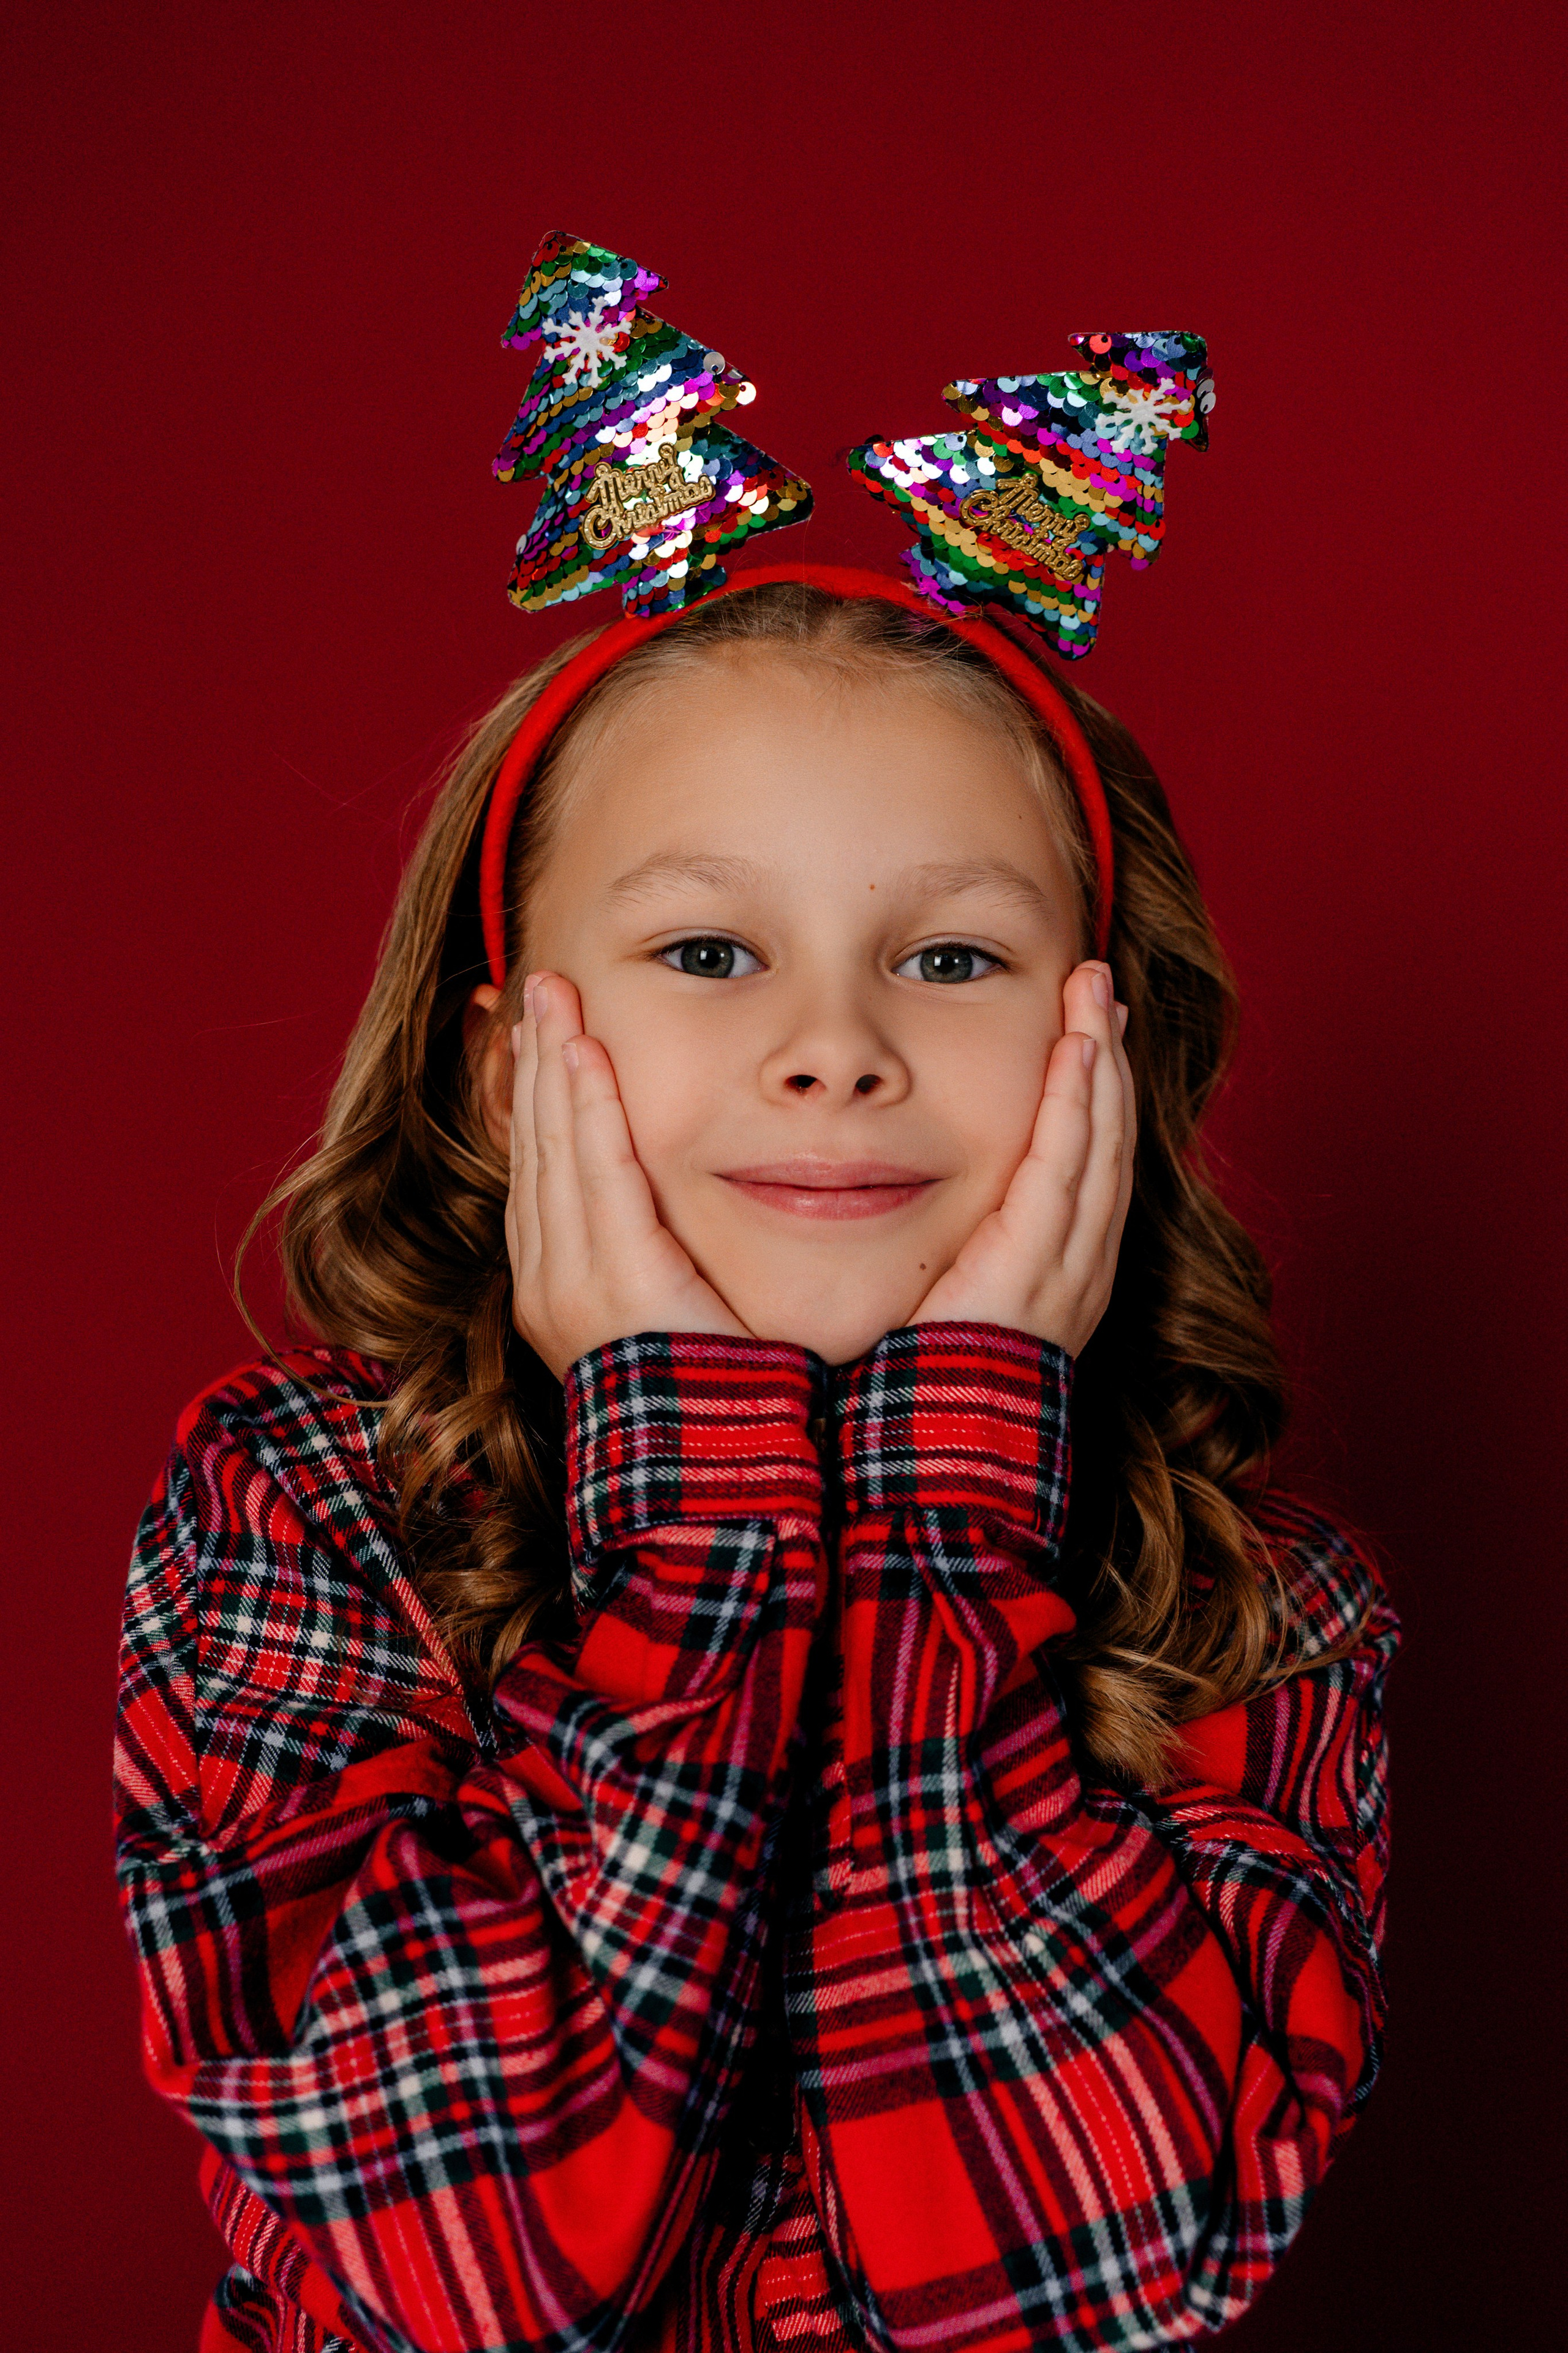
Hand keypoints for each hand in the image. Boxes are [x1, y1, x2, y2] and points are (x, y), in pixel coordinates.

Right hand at [506, 973, 749, 1379]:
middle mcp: (548, 1286)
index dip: (535, 1098)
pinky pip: (599, 1178)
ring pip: (557, 1152)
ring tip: (555, 997)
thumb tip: (656, 1209)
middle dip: (534, 1063)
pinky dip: (590, 1111)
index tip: (536, 1035)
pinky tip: (587, 1054)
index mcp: (554, 1291)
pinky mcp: (618, 1287)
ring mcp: (573, 1289)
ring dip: (554, 1067)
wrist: (717, 1474)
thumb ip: (649, 1252)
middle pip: (535, 1148)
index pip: (536, 1171)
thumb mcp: (664, 1308)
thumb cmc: (712, 1392)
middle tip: (539, 988)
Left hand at [910, 960, 1134, 1356]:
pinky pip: (1067, 1169)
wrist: (931, 1453)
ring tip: (1094, 992)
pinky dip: (1078, 1105)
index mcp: (1062, 1272)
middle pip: (1109, 1141)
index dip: (1095, 1092)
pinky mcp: (1038, 1267)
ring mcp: (1069, 1268)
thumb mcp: (954, 1295)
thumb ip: (956, 1247)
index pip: (1091, 1163)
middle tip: (1098, 984)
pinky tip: (1077, 1049)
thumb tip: (908, 1192)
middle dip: (1108, 1057)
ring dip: (1100, 1061)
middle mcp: (1081, 1267)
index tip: (1088, 1029)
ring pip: (1100, 1143)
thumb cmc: (923, 1379)